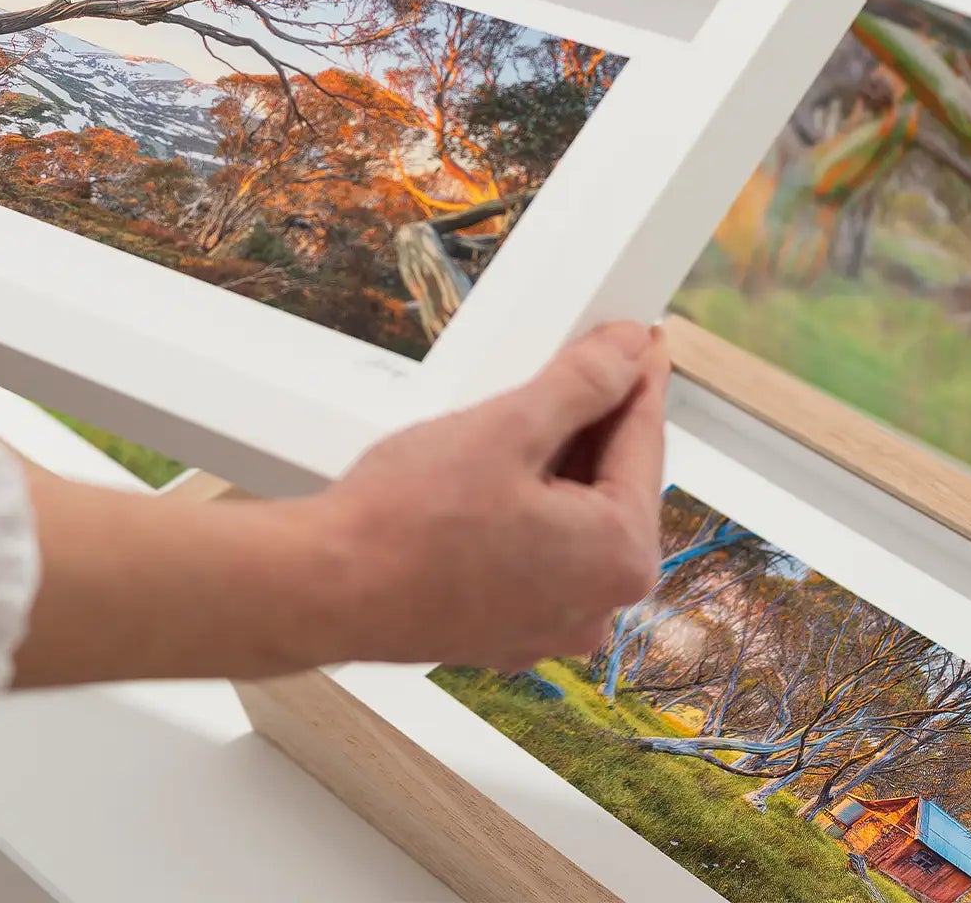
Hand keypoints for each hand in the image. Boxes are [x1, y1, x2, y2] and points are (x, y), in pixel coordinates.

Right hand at [320, 321, 669, 669]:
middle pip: (613, 486)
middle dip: (596, 422)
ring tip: (526, 410)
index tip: (640, 340)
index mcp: (619, 556)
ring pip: (574, 521)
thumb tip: (629, 351)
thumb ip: (583, 384)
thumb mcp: (507, 427)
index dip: (638, 378)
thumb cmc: (408, 520)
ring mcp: (552, 626)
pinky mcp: (507, 630)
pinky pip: (539, 555)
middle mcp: (598, 605)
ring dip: (558, 465)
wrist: (324, 589)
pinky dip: (528, 510)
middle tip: (582, 359)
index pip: (645, 444)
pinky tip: (494, 473)